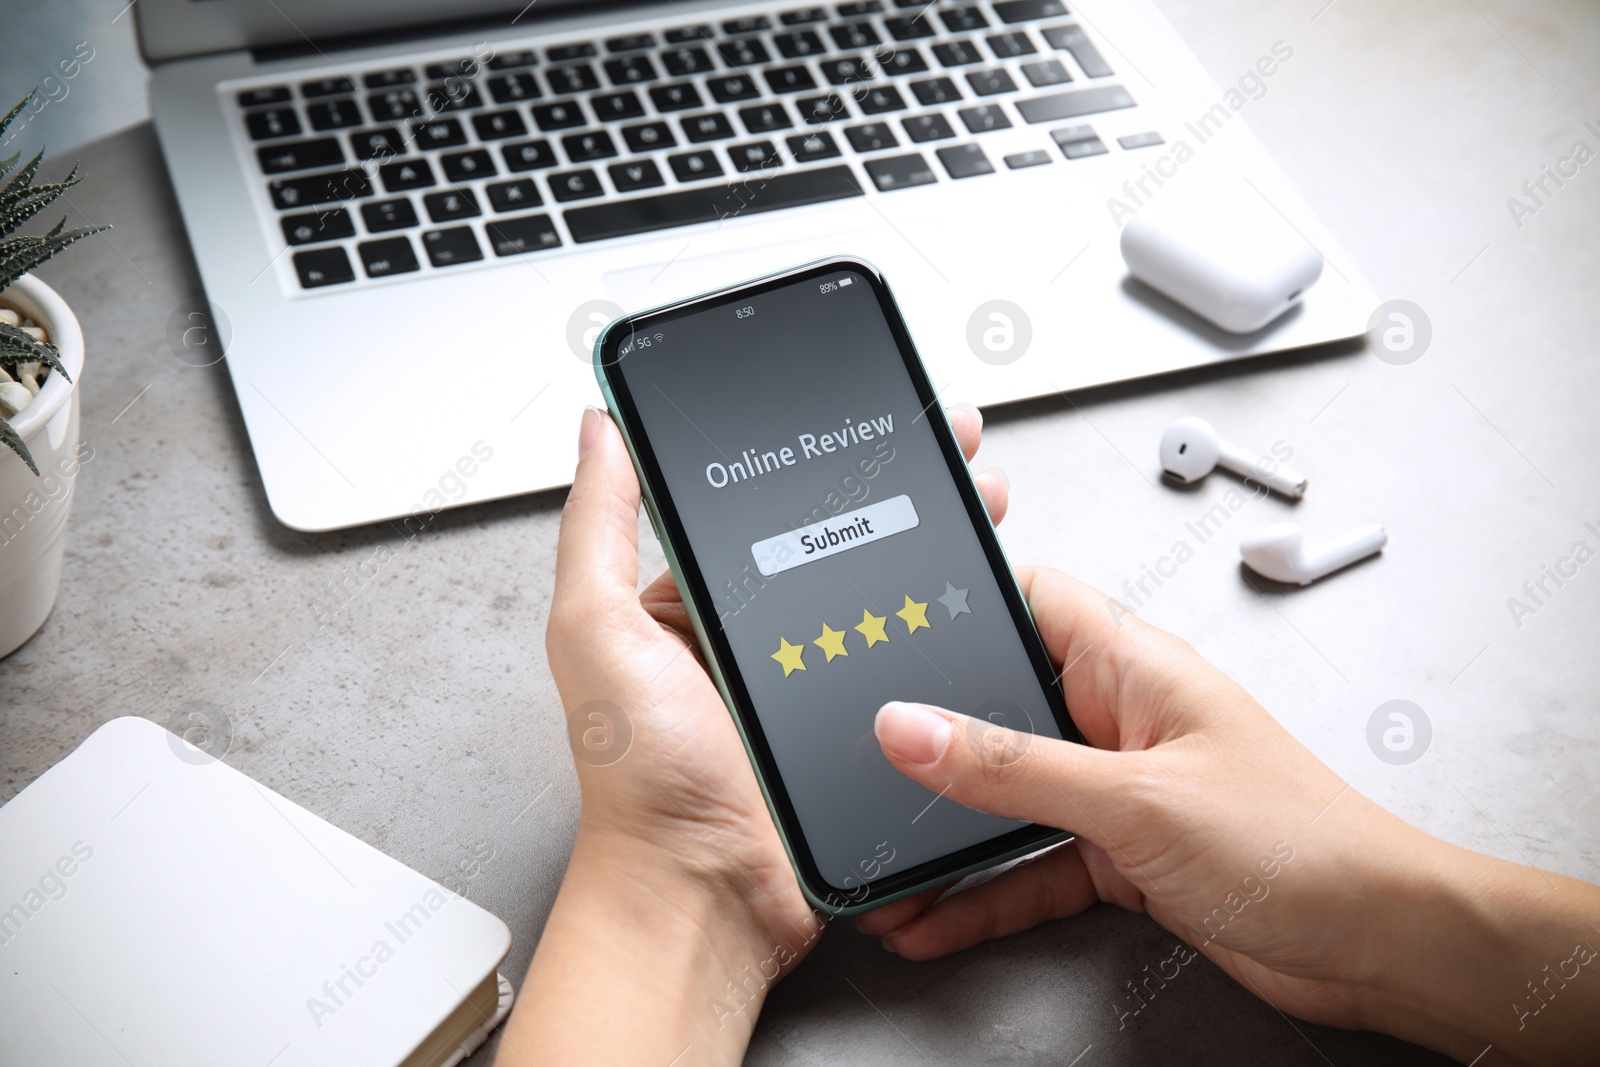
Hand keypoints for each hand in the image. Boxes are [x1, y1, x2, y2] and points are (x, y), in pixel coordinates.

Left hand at [501, 404, 1008, 1065]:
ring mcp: (816, 686)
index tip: (869, 419)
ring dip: (940, 550)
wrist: (706, 892)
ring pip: (890, 599)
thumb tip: (598, 430)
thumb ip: (598, 527)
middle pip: (843, 545)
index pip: (769, 510)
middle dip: (905, 491)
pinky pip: (912, 667)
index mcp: (695, 608)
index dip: (822, 461)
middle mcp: (757, 643)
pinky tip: (988, 595)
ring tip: (985, 504)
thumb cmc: (640, 778)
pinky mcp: (864, 732)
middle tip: (957, 454)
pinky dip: (951, 631)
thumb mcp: (597, 631)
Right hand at [860, 570, 1599, 1064]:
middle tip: (858, 759)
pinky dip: (985, 893)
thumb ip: (1013, 767)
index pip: (1026, 600)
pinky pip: (1032, 865)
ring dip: (950, 834)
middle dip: (929, 739)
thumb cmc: (1300, 843)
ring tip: (885, 865)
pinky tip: (935, 917)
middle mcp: (1119, 717)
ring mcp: (1118, 787)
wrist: (1377, 943)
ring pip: (1010, 799)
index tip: (881, 617)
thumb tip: (910, 727)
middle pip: (999, 707)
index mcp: (1132, 665)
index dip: (956, 598)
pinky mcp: (1121, 854)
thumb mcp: (1133, 799)